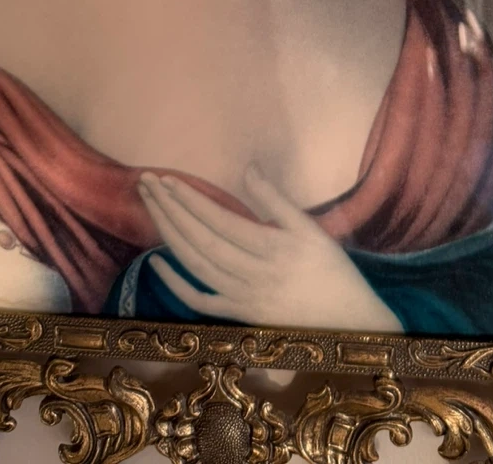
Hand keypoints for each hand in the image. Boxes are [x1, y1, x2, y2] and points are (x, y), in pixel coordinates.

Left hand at [138, 165, 401, 331]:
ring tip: (150, 208)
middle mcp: (251, 274)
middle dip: (169, 210)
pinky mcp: (237, 317)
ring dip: (167, 235)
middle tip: (146, 184)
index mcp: (271, 248)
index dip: (189, 200)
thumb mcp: (312, 229)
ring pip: (194, 266)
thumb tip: (248, 169)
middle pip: (199, 240)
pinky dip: (175, 284)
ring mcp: (241, 299)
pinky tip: (156, 262)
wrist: (347, 324)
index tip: (166, 180)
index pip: (218, 220)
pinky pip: (199, 301)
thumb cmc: (332, 270)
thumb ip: (277, 201)